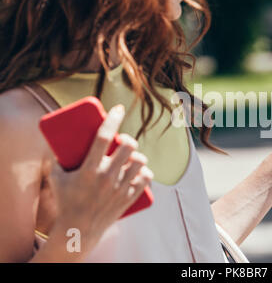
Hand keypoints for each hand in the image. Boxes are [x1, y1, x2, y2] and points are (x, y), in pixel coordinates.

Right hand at [49, 105, 152, 252]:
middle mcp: (107, 177)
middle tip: (124, 142)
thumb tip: (56, 140)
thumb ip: (56, 158)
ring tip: (132, 157)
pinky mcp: (129, 198)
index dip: (113, 119)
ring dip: (138, 156)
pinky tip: (141, 170)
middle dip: (128, 140)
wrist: (78, 230)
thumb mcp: (57, 177)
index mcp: (89, 169)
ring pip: (140, 162)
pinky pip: (146, 179)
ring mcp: (120, 188)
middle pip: (128, 147)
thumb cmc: (66, 200)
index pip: (103, 137)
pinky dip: (145, 172)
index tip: (118, 108)